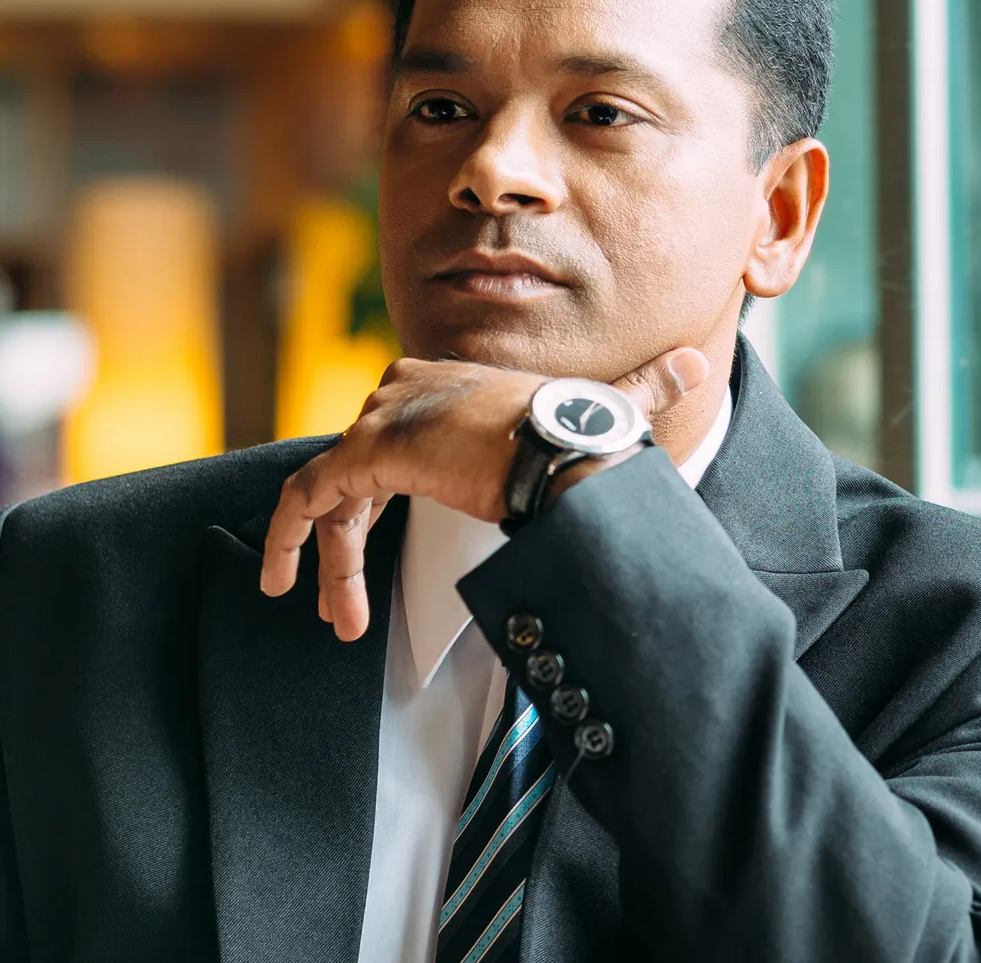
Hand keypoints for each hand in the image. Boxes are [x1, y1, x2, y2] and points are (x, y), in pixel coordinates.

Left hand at [260, 347, 710, 640]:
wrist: (567, 449)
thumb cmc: (590, 435)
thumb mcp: (613, 411)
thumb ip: (644, 391)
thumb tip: (698, 363)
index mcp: (457, 385)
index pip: (404, 436)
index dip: (391, 495)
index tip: (388, 551)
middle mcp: (412, 391)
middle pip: (364, 470)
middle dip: (354, 541)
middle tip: (351, 607)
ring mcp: (386, 418)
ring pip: (333, 491)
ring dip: (332, 558)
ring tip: (339, 617)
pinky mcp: (368, 450)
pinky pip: (305, 496)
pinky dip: (286, 537)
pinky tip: (283, 579)